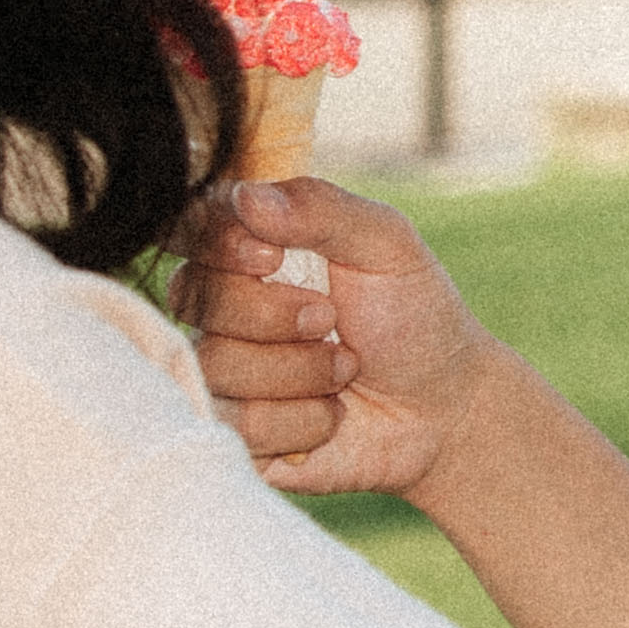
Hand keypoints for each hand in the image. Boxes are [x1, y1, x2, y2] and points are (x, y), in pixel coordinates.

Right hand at [169, 177, 503, 495]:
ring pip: (215, 366)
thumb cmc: (414, 316)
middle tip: (332, 320)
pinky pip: (235, 426)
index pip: (185, 225)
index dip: (216, 243)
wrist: (442, 410)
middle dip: (274, 315)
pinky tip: (331, 415)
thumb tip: (245, 196)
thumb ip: (320, 209)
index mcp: (251, 244)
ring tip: (346, 369)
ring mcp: (221, 370)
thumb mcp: (386, 245)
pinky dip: (300, 422)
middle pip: (191, 296)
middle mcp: (222, 304)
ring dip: (299, 372)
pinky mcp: (230, 432)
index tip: (273, 258)